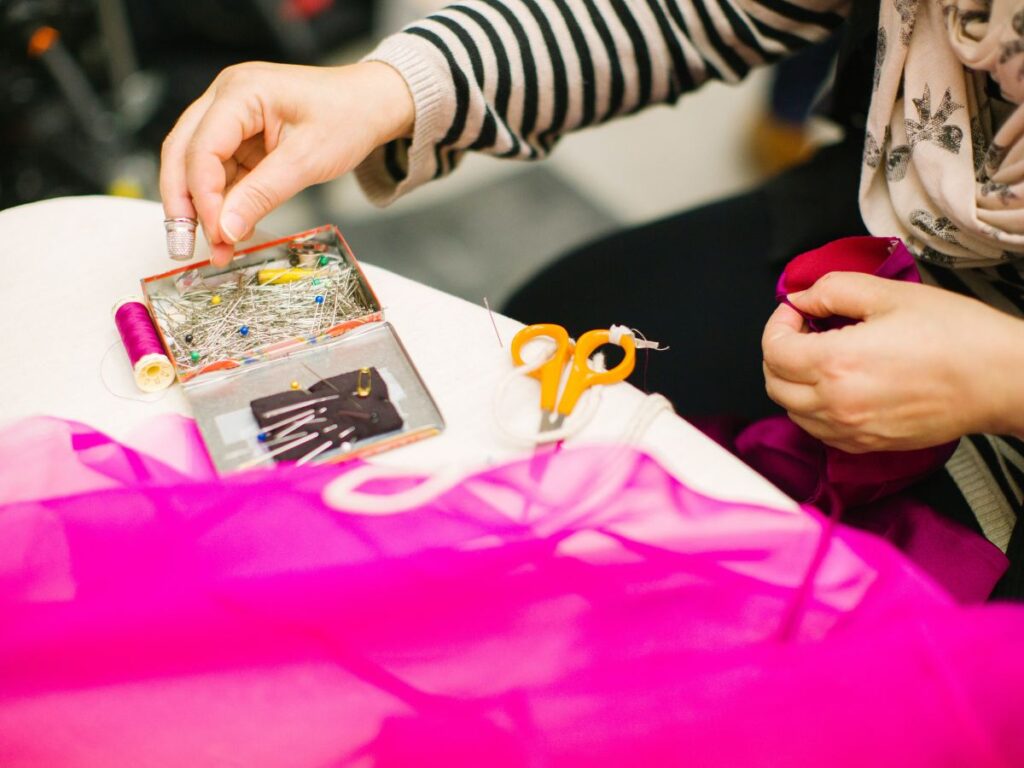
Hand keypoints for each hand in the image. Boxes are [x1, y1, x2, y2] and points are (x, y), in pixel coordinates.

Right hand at [160, 61, 414, 265]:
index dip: (204, 196)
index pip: (203, 148)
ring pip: (195, 166)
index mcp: (241, 91)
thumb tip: (225, 230)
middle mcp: (225, 98)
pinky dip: (221, 203)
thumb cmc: (346, 117)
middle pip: (183, 153)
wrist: (369, 105)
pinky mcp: (239, 138)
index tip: (216, 233)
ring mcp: (229, 117)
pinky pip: (219, 172)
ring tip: (215, 248)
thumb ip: (262, 195)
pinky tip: (228, 231)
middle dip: (182, 203)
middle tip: (184, 247)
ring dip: (201, 209)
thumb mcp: (306, 161)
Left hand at [761, 272, 1023, 452]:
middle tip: (805, 329)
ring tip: (822, 355)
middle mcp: (836, 403)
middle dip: (779, 351)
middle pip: (773, 382)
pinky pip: (818, 430)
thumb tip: (801, 298)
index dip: (779, 323)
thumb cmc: (957, 336)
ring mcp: (850, 429)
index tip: (797, 311)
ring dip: (793, 381)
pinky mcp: (867, 444)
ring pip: (791, 410)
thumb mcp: (890, 294)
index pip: (773, 349)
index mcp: (835, 363)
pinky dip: (813, 408)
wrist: (1000, 379)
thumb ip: (833, 291)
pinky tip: (837, 385)